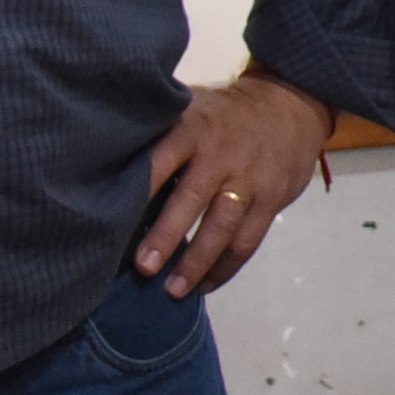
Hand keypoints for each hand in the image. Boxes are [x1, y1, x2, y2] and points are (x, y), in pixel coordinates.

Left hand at [134, 67, 332, 295]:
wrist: (290, 105)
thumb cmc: (223, 114)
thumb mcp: (190, 106)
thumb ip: (158, 131)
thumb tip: (105, 160)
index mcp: (194, 130)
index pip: (162, 160)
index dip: (142, 188)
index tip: (116, 218)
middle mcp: (221, 156)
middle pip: (193, 198)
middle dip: (168, 235)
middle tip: (144, 268)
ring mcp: (250, 180)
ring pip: (224, 225)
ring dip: (199, 261)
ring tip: (175, 290)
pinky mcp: (271, 201)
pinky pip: (248, 240)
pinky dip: (227, 267)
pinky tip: (205, 285)